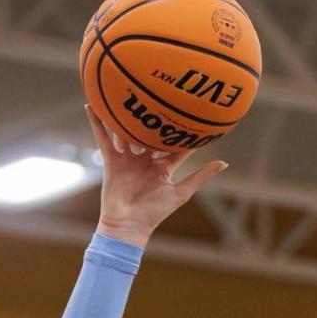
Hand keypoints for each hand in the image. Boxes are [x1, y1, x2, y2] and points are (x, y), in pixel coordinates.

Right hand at [87, 106, 227, 247]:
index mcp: (162, 167)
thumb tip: (224, 163)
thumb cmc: (155, 212)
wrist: (129, 225)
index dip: (181, 130)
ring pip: (127, 132)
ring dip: (126, 114)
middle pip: (150, 133)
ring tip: (126, 92)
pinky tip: (92, 105)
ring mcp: (128, 159)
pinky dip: (97, 123)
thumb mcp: (181, 192)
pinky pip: (103, 138)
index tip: (191, 110)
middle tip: (161, 92)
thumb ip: (200, 176)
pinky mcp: (112, 160)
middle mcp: (145, 160)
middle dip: (154, 116)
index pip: (174, 144)